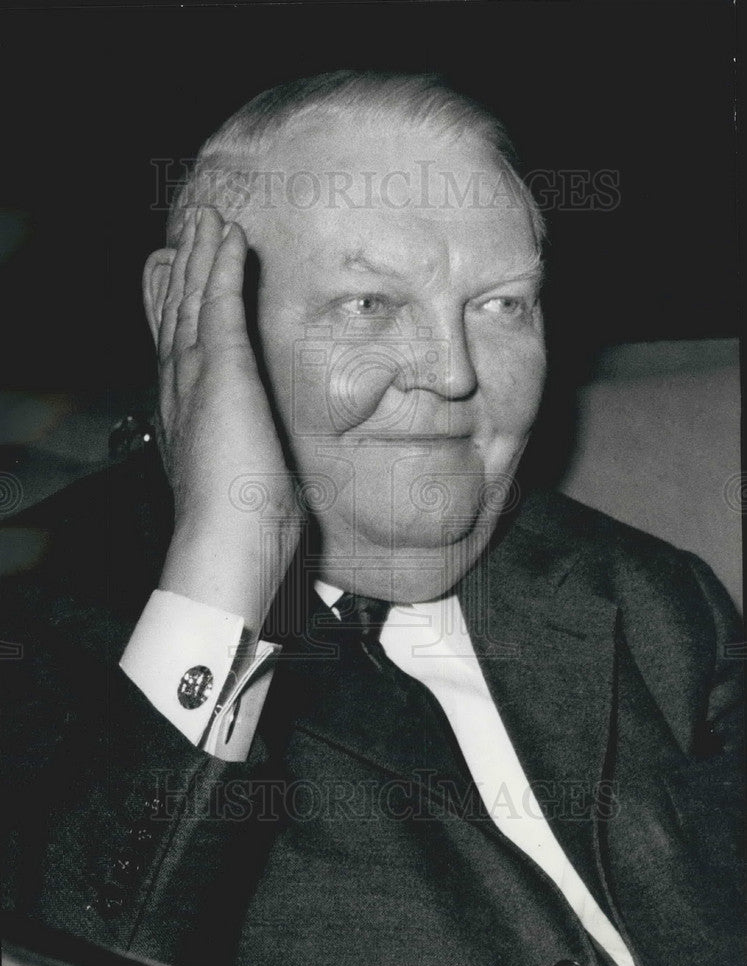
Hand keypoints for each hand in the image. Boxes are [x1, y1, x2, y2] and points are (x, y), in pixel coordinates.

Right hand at [146, 205, 301, 625]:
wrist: (227, 546)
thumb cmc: (243, 532)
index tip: (181, 283)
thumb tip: (276, 474)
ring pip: (192, 301)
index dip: (178, 312)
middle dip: (183, 273)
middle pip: (178, 317)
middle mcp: (180, 392)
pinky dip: (221, 268)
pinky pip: (218, 305)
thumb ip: (256, 465)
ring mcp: (195, 379)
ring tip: (206, 219)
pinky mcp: (221, 372)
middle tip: (187, 233)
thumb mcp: (251, 488)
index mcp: (187, 419)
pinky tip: (228, 237)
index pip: (179, 351)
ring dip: (199, 256)